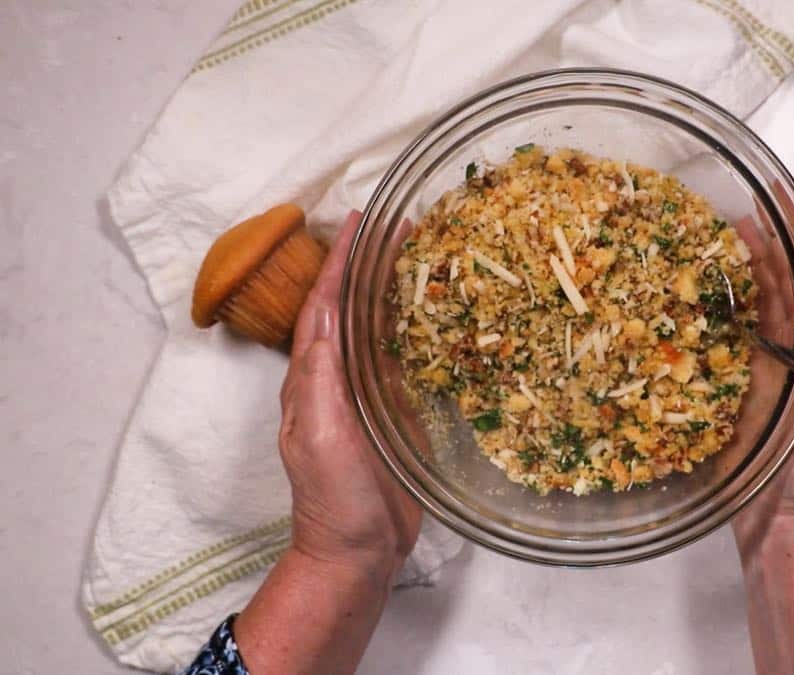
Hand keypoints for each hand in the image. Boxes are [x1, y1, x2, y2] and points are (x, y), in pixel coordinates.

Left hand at [279, 210, 421, 574]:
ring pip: (375, 328)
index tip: (359, 222)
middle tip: (397, 227)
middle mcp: (335, 378)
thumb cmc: (333, 498)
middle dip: (366, 265)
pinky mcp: (392, 413)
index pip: (322, 305)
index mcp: (311, 378)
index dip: (337, 263)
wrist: (357, 550)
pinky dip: (411, 328)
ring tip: (416, 256)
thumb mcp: (319, 436)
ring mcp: (364, 395)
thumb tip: (327, 319)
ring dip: (389, 290)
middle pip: (348, 307)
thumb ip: (320, 380)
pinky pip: (399, 359)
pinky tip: (432, 316)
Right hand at [735, 183, 793, 546]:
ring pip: (768, 299)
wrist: (791, 526)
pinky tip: (713, 276)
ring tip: (736, 224)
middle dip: (788, 235)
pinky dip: (727, 301)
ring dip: (756, 260)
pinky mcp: (744, 383)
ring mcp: (777, 364)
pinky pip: (736, 332)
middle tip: (766, 195)